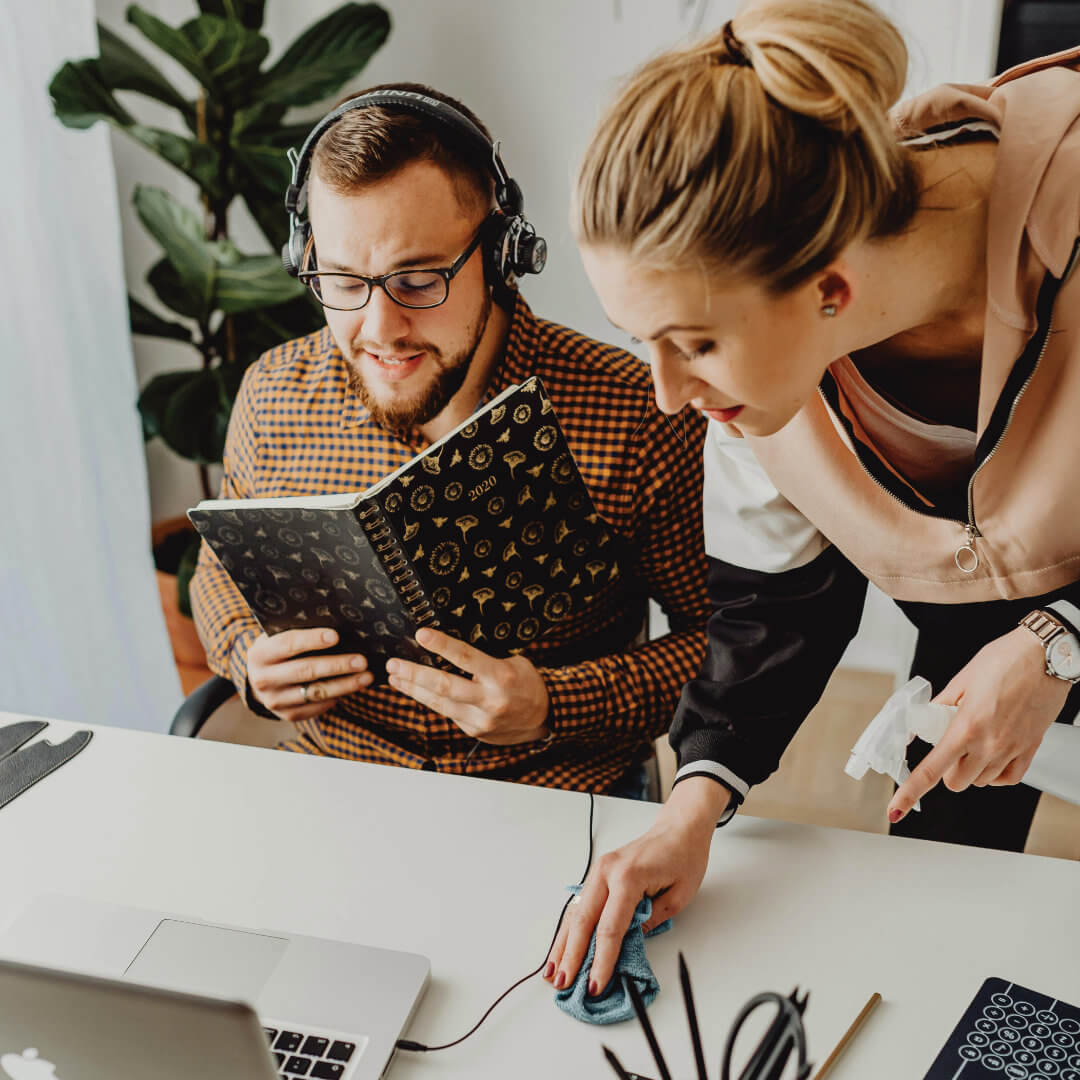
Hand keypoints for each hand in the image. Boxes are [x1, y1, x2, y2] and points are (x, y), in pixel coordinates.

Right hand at [247, 628, 372, 721]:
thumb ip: (299, 629)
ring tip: (366, 677)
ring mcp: (274, 700)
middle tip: (362, 661)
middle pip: (305, 671)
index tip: (336, 636)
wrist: (260, 678)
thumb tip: (337, 621)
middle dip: (337, 665)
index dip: (312, 640)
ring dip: (344, 685)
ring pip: (315, 692)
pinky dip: (336, 698)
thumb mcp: (279, 636)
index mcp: (260, 654)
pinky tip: (351, 688)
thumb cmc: (279, 649)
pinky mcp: (287, 714)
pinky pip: (316, 707)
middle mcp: (263, 679)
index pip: (288, 644)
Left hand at [384, 627, 549, 744]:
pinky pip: (446, 713)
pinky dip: (428, 700)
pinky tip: (414, 691)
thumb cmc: (526, 682)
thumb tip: (452, 643)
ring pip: (439, 703)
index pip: (466, 657)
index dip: (442, 645)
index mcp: (500, 675)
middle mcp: (489, 699)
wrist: (544, 717)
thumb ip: (485, 657)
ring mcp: (480, 718)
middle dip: (415, 674)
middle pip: (444, 686)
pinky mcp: (473, 730)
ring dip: (413, 689)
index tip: (422, 635)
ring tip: (395, 677)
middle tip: (394, 664)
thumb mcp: (513, 661)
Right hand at [543, 777, 728, 995]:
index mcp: (628, 877)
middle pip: (583, 921)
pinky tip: (561, 947)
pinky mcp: (597, 874)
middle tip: (564, 984)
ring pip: (574, 912)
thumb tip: (627, 947)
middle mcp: (606, 871)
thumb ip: (649, 922)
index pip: (610, 928)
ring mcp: (598, 870)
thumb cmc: (683, 859)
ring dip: (563, 944)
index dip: (601, 961)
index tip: (596, 985)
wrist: (678, 829)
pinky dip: (569, 929)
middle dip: (572, 956)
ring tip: (553, 972)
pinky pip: (579, 905)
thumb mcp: (677, 897)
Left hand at [888, 627, 1069, 822]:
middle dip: (945, 769)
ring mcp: (1012, 750)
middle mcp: (989, 744)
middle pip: (955, 782)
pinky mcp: (1030, 750)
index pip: (932, 769)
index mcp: (966, 727)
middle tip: (948, 746)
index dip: (910, 792)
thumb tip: (922, 721)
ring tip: (973, 741)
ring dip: (970, 769)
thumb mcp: (961, 680)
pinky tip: (991, 755)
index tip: (896, 808)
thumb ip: (940, 706)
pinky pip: (1007, 779)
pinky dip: (995, 773)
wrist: (1046, 656)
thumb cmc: (1005, 661)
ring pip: (980, 782)